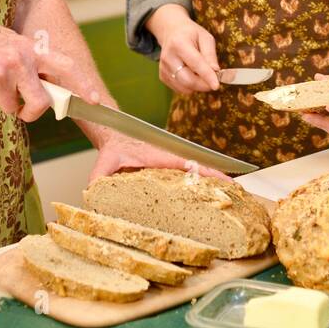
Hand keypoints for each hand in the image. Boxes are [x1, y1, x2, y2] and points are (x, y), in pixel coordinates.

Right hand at [0, 13, 100, 122]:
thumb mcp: (9, 42)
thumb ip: (28, 62)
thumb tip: (45, 87)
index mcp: (30, 48)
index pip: (65, 67)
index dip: (82, 85)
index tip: (95, 100)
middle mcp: (19, 60)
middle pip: (40, 102)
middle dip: (32, 112)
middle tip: (22, 108)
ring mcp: (0, 74)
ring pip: (11, 108)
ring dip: (1, 102)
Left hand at [88, 134, 229, 182]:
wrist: (115, 135)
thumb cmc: (113, 149)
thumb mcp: (105, 162)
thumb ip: (98, 175)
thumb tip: (91, 190)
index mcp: (160, 156)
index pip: (187, 163)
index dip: (205, 170)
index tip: (222, 177)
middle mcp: (170, 158)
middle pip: (199, 166)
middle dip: (218, 177)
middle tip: (237, 189)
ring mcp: (172, 162)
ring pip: (197, 169)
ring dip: (214, 178)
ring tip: (232, 191)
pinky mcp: (171, 166)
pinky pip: (191, 173)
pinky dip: (204, 179)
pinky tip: (213, 190)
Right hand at [147, 4, 220, 94]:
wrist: (171, 32)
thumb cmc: (191, 34)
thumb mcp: (205, 38)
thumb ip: (210, 55)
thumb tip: (215, 72)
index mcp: (179, 44)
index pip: (195, 64)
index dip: (207, 76)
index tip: (217, 85)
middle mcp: (168, 57)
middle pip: (188, 80)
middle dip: (204, 85)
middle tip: (215, 81)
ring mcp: (163, 68)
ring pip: (185, 88)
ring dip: (198, 86)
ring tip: (202, 74)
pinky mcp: (162, 76)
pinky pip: (180, 89)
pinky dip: (190, 86)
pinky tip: (192, 74)